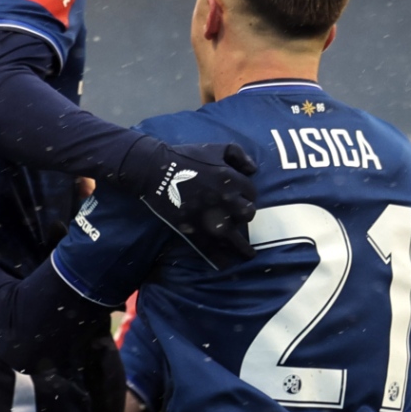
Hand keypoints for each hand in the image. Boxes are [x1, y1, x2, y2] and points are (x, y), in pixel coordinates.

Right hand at [139, 141, 259, 267]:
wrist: (157, 171)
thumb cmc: (186, 157)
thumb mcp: (216, 147)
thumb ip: (239, 155)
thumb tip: (253, 169)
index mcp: (232, 180)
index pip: (251, 193)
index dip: (247, 195)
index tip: (241, 197)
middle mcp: (226, 202)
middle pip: (247, 214)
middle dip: (245, 215)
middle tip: (238, 218)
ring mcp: (211, 220)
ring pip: (236, 238)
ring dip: (244, 248)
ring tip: (248, 255)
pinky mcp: (195, 232)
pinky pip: (213, 251)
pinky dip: (221, 260)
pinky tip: (226, 264)